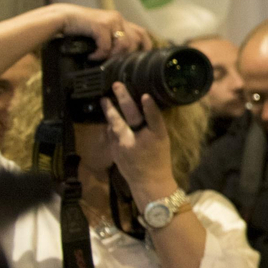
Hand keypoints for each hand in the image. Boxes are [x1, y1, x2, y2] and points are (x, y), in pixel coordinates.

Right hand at [53, 4, 150, 58]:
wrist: (62, 18)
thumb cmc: (80, 28)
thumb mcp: (101, 32)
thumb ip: (112, 39)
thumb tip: (121, 57)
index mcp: (120, 21)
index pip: (141, 33)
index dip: (146, 46)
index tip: (142, 58)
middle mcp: (118, 19)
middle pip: (134, 41)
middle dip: (125, 55)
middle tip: (111, 61)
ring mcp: (111, 20)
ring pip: (123, 45)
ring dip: (112, 56)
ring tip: (100, 58)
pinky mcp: (101, 25)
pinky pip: (107, 46)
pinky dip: (100, 54)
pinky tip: (92, 56)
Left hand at [100, 85, 173, 199]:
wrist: (149, 182)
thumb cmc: (159, 159)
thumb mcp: (163, 140)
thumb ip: (153, 125)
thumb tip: (142, 106)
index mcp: (158, 136)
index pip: (154, 118)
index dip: (149, 107)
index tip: (144, 95)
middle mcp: (141, 139)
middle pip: (132, 116)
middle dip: (124, 99)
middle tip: (117, 85)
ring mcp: (125, 145)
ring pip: (116, 123)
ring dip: (110, 110)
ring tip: (105, 99)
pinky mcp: (115, 151)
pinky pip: (111, 134)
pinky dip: (110, 125)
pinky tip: (108, 118)